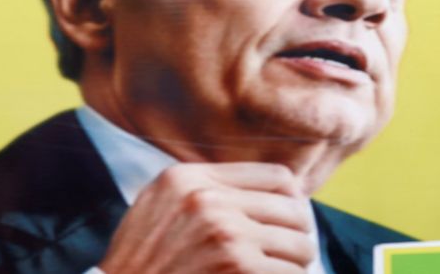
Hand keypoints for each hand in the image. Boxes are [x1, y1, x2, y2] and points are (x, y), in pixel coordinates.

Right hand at [99, 163, 315, 273]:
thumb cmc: (139, 262)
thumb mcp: (157, 207)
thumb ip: (200, 188)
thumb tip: (260, 187)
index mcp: (189, 177)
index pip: (276, 176)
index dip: (294, 199)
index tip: (293, 217)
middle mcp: (207, 199)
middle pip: (293, 208)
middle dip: (301, 233)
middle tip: (297, 250)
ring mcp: (223, 234)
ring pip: (298, 243)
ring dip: (299, 262)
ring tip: (290, 269)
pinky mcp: (236, 266)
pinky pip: (288, 272)